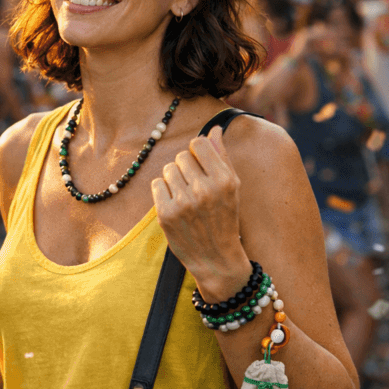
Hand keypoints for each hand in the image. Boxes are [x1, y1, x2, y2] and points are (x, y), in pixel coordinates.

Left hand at [151, 125, 249, 297]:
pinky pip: (157, 184)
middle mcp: (205, 189)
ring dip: (174, 178)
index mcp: (225, 180)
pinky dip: (163, 191)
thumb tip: (214, 129)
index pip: (199, 143)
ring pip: (168, 168)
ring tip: (186, 195)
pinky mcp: (167, 214)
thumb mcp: (232, 188)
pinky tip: (175, 203)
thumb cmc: (225, 218)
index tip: (200, 164)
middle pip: (181, 155)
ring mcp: (184, 202)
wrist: (216, 259)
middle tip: (194, 185)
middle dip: (185, 167)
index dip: (197, 151)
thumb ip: (222, 156)